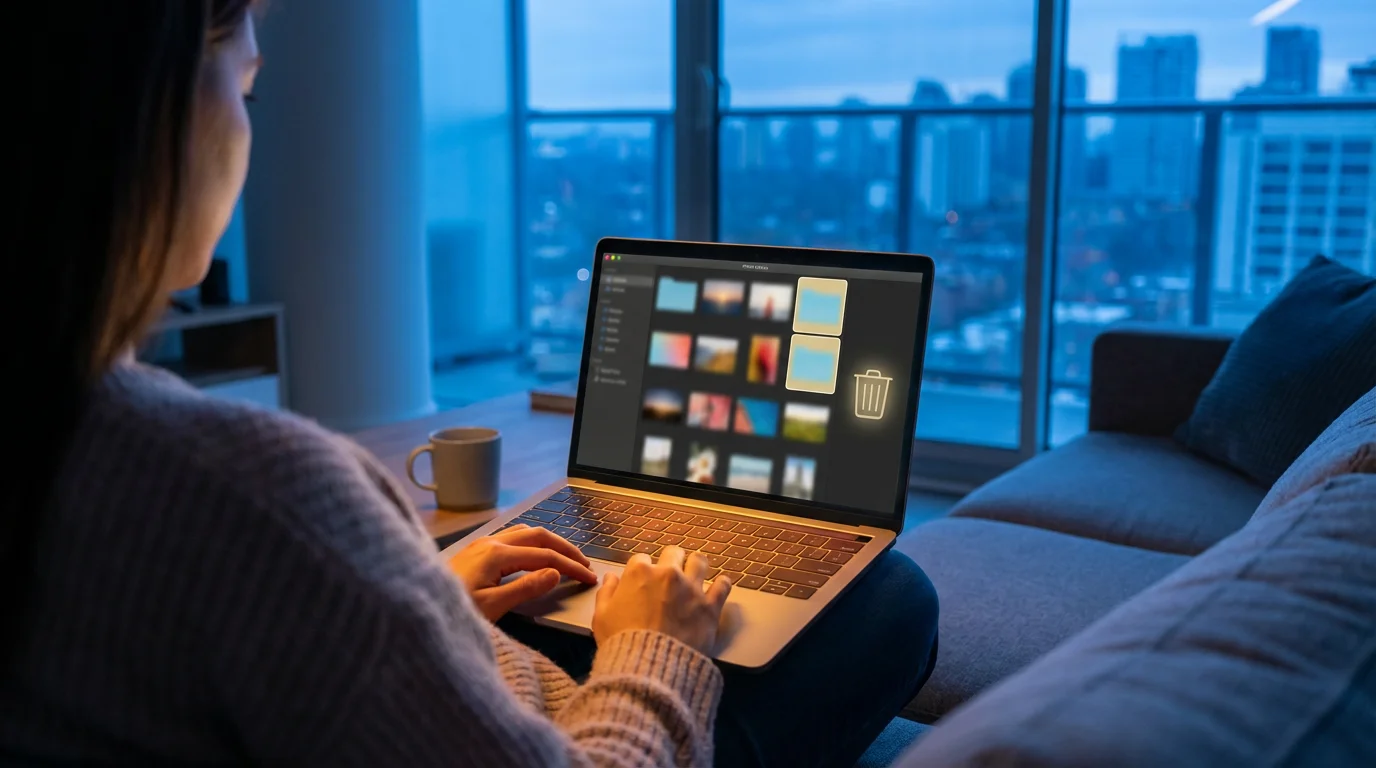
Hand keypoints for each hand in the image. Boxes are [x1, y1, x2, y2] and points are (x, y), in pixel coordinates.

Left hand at [449, 524, 598, 621]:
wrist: (416, 605)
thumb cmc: (451, 610)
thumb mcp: (492, 606)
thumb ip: (526, 588)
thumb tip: (555, 573)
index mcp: (497, 555)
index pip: (545, 556)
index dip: (571, 566)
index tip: (588, 577)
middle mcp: (490, 543)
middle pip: (538, 535)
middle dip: (565, 548)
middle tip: (584, 564)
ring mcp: (481, 544)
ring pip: (525, 533)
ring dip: (549, 542)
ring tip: (565, 557)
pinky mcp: (475, 551)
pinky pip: (512, 538)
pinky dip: (532, 543)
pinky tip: (535, 554)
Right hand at [592, 546, 731, 655]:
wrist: (650, 666)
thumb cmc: (622, 641)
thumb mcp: (601, 617)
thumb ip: (606, 593)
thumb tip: (611, 578)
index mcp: (639, 573)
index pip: (641, 559)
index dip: (642, 569)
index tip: (644, 581)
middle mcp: (668, 574)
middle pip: (673, 553)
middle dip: (671, 561)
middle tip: (671, 574)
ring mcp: (691, 588)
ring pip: (700, 561)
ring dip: (696, 566)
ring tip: (695, 574)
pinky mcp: (710, 606)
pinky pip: (723, 585)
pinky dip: (722, 585)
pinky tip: (719, 586)